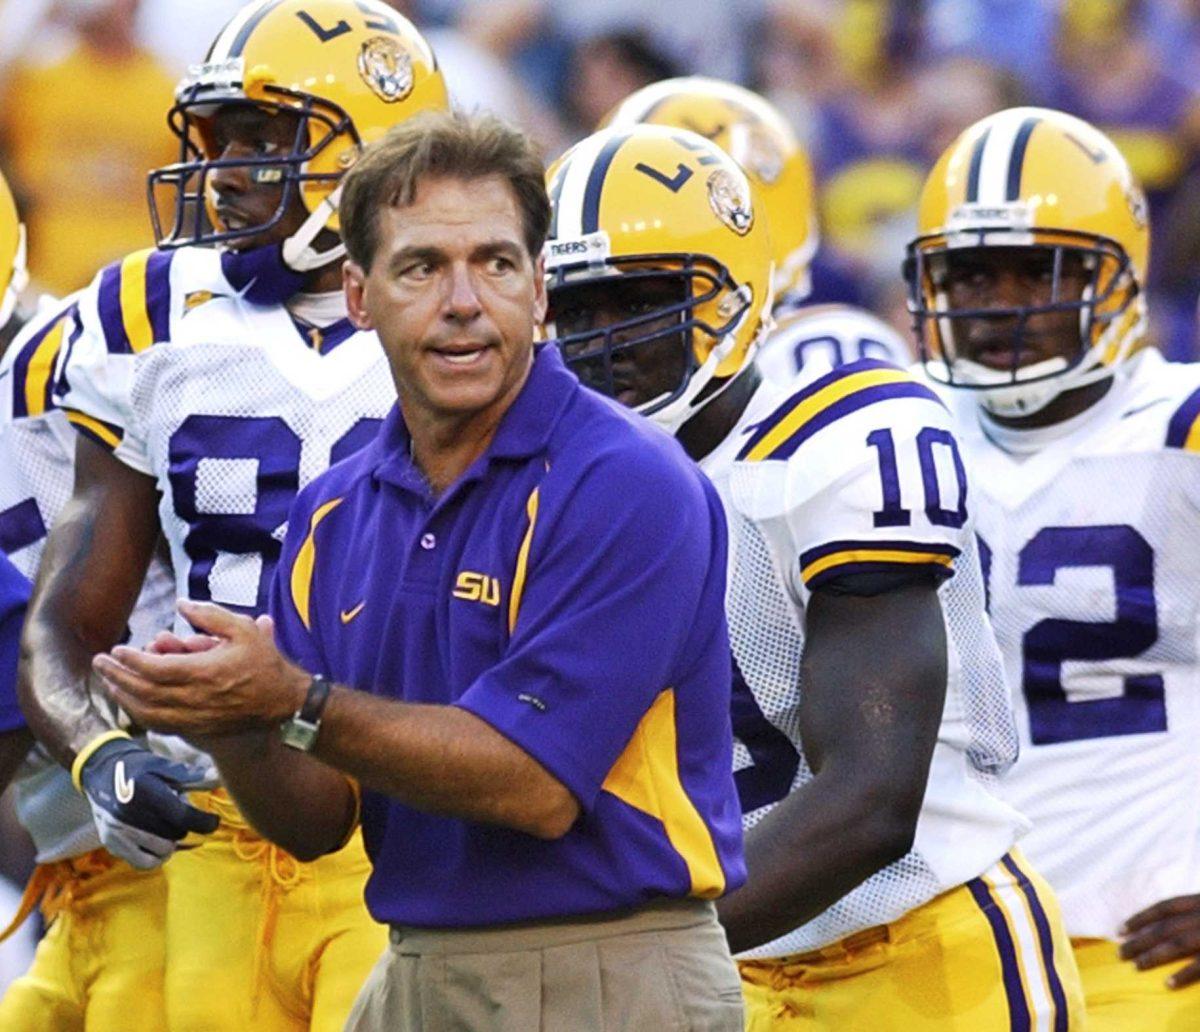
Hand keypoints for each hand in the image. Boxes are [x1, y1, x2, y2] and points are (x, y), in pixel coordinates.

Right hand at [79, 736, 218, 868]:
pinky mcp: (111, 843)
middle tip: (176, 813)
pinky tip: (157, 842)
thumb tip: (220, 778)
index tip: (213, 822)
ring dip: (171, 841)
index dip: (205, 822)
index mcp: (146, 792)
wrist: (101, 771)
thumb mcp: (164, 766)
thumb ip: (193, 776)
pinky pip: (142, 863)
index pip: (183, 817)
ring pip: (162, 851)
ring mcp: (118, 831)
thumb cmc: (139, 767)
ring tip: (166, 826)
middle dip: (183, 825)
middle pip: (175, 834)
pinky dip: (155, 856)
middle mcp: (129, 814)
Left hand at [93, 600, 310, 737]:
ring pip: (147, 712)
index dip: (131, 660)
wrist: (285, 702)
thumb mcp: (245, 629)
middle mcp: (195, 698)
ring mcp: (195, 717)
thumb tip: (180, 605)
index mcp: (205, 671)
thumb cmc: (266, 663)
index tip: (116, 650)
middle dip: (117, 676)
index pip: (155, 668)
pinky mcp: (197, 730)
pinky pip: (159, 725)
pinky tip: (132, 704)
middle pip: (143, 691)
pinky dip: (140, 715)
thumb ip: (210, 615)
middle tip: (100, 663)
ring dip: (124, 697)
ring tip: (110, 683)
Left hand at [1120, 895, 1199, 988]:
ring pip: (1178, 944)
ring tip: (1136, 966)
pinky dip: (1184, 974)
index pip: (1165, 907)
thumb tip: (1168, 922)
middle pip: (1165, 928)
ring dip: (1154, 955)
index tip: (1120, 931)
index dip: (1140, 918)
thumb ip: (1193, 910)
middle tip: (1120, 953)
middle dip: (1140, 940)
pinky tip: (1168, 984)